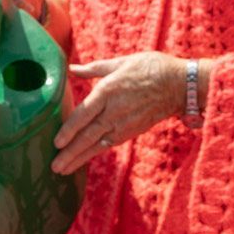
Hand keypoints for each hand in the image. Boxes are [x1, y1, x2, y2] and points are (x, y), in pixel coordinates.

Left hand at [51, 52, 185, 175]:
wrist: (179, 85)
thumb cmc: (149, 67)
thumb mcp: (120, 62)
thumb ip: (94, 69)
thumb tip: (72, 68)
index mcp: (108, 91)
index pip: (84, 114)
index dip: (69, 130)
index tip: (56, 142)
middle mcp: (114, 111)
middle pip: (88, 136)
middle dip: (70, 153)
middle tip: (54, 167)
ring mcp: (124, 124)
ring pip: (97, 145)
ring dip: (79, 158)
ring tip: (62, 170)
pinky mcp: (131, 131)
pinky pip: (108, 144)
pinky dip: (94, 153)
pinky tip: (82, 160)